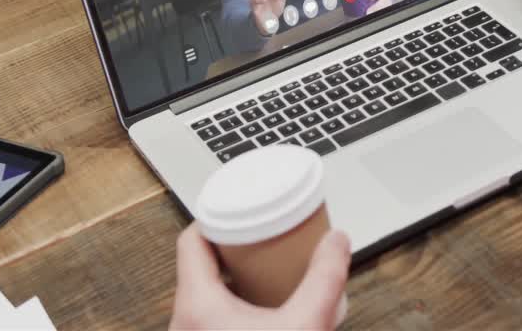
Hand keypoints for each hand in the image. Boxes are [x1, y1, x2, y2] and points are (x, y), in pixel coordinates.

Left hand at [170, 222, 350, 330]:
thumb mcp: (308, 324)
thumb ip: (326, 278)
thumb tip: (337, 241)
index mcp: (197, 306)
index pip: (191, 240)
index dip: (218, 215)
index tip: (242, 204)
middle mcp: (184, 325)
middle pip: (199, 266)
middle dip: (234, 246)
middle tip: (263, 233)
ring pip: (206, 296)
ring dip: (234, 278)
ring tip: (267, 267)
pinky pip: (212, 320)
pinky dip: (234, 306)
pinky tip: (263, 309)